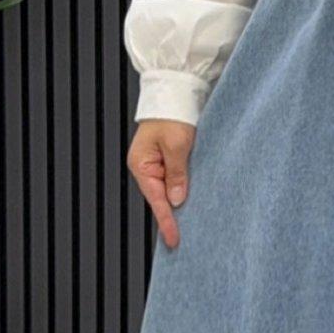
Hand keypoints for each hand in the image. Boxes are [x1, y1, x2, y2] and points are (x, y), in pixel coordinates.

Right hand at [126, 120, 196, 249]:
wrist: (176, 93)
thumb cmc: (172, 114)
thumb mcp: (177, 145)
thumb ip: (177, 174)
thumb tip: (177, 200)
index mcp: (141, 164)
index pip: (156, 200)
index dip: (166, 221)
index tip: (173, 239)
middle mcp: (146, 167)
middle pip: (161, 199)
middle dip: (172, 217)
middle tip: (183, 239)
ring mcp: (157, 164)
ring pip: (169, 191)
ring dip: (180, 205)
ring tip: (190, 224)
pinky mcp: (169, 160)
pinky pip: (175, 182)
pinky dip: (183, 192)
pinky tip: (192, 202)